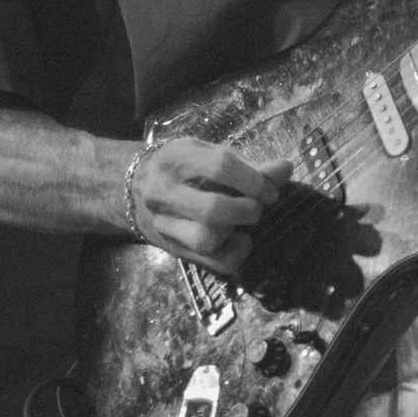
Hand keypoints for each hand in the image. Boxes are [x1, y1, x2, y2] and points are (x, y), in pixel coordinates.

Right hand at [126, 136, 292, 275]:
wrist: (130, 187)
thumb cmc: (178, 165)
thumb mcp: (206, 154)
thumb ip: (246, 164)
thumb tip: (286, 169)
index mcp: (176, 160)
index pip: (221, 167)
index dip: (254, 180)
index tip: (270, 189)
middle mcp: (165, 192)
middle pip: (213, 210)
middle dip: (246, 210)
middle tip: (257, 206)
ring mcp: (166, 224)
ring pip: (207, 240)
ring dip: (236, 231)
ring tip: (244, 222)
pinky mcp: (174, 249)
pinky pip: (212, 262)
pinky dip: (236, 254)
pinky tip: (239, 240)